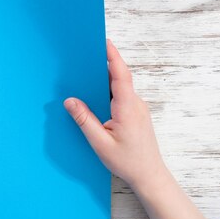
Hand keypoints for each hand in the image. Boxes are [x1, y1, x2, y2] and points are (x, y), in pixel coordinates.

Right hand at [64, 40, 216, 218]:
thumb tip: (69, 100)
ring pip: (119, 88)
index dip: (112, 56)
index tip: (104, 41)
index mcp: (128, 107)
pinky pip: (121, 97)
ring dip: (104, 79)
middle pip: (118, 77)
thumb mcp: (100, 142)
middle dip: (103, 64)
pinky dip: (108, 91)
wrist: (150, 176)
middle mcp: (135, 104)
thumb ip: (84, 120)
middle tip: (85, 55)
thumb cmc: (127, 162)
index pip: (120, 74)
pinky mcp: (136, 115)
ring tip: (85, 74)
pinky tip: (94, 96)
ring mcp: (137, 109)